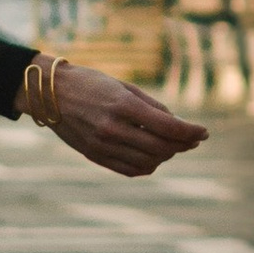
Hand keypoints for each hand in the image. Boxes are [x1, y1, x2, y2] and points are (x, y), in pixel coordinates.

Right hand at [33, 60, 206, 180]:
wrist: (49, 92)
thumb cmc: (90, 83)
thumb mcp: (123, 86)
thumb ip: (151, 106)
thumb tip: (178, 125)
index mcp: (122, 105)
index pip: (168, 127)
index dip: (191, 132)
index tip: (204, 132)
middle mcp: (113, 128)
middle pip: (162, 148)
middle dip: (182, 145)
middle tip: (191, 139)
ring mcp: (102, 145)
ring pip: (149, 162)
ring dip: (166, 156)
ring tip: (170, 146)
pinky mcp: (94, 155)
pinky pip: (130, 169)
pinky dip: (147, 166)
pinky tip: (152, 156)